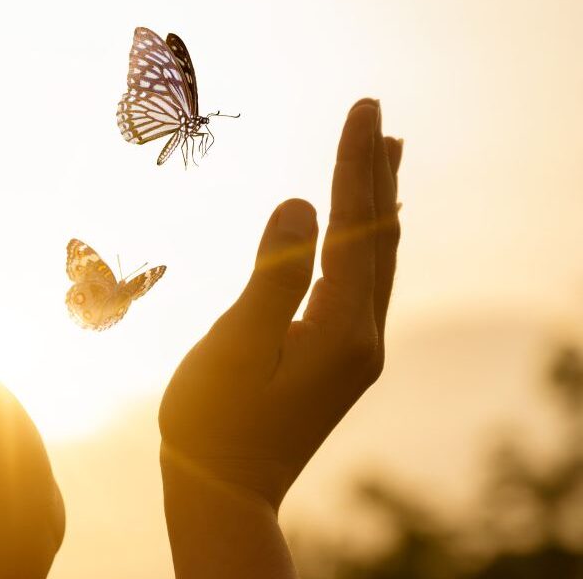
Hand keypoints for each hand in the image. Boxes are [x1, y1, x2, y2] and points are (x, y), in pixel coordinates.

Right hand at [158, 100, 401, 576]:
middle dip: (375, 173)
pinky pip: (361, 284)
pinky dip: (363, 243)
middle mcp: (363, 337)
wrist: (224, 491)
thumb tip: (301, 203)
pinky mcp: (338, 360)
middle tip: (377, 116)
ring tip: (384, 159)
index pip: (357, 227)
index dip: (356, 164)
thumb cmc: (216, 420)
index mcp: (342, 328)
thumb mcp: (237, 345)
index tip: (363, 108)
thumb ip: (272, 273)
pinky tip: (357, 235)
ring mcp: (354, 351)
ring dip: (378, 206)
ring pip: (376, 261)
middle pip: (380, 239)